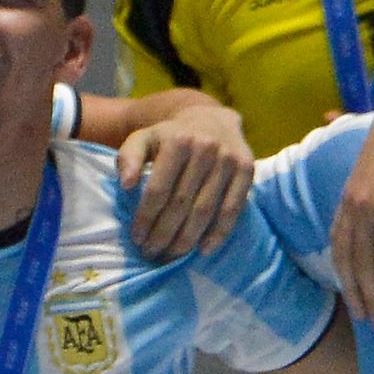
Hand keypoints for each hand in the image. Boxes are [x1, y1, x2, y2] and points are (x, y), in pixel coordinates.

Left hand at [116, 103, 253, 255]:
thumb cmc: (170, 136)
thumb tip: (126, 185)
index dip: (146, 217)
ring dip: (188, 238)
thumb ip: (128, 157)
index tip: (137, 238)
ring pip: (206, 209)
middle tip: (152, 253)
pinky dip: (219, 232)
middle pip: (182, 203)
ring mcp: (228, 160)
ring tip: (173, 255)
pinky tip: (204, 249)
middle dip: (164, 233)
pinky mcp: (247, 170)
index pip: (158, 189)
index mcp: (177, 141)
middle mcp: (205, 149)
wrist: (211, 118)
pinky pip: (233, 208)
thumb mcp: (143, 137)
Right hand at [333, 86, 373, 329]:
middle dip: (371, 297)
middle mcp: (361, 209)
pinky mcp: (344, 198)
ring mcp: (348, 204)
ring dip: (350, 284)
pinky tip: (345, 275)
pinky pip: (336, 237)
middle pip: (362, 264)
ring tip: (359, 310)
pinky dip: (339, 260)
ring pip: (343, 253)